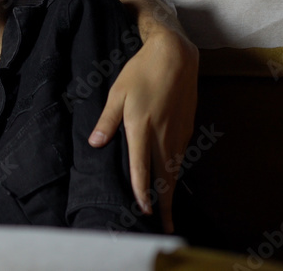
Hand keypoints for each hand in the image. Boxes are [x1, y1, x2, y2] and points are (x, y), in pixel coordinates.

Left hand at [90, 29, 197, 232]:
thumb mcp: (117, 93)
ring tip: (167, 209)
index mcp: (142, 128)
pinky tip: (171, 177)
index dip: (142, 192)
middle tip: (164, 226)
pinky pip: (180, 155)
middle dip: (164, 204)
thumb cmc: (142, 72)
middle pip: (165, 177)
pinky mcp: (186, 127)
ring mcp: (178, 132)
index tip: (142, 210)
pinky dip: (176, 171)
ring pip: (175, 168)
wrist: (175, 55)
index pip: (141, 168)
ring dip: (171, 190)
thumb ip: (107, 120)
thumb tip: (96, 143)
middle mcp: (163, 135)